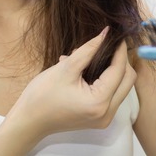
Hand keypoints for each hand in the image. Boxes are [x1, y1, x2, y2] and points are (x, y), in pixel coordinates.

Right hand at [6, 27, 136, 138]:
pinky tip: (85, 70)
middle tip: (106, 45)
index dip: (119, 51)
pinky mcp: (99, 117)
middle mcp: (107, 113)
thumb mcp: (66, 68)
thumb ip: (89, 50)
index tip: (117, 36)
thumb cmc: (42, 96)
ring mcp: (104, 118)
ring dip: (111, 70)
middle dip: (120, 61)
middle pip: (127, 80)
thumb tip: (106, 33)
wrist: (29, 121)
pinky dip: (104, 80)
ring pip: (121, 87)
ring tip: (89, 58)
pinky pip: (111, 94)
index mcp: (99, 102)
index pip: (120, 71)